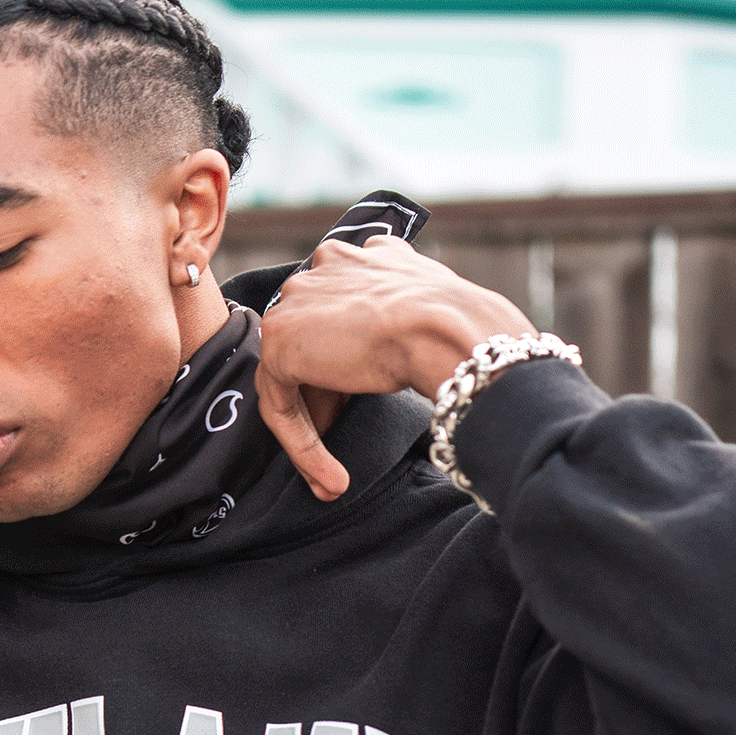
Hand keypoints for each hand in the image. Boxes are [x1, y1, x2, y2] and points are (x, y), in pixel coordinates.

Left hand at [255, 235, 531, 500]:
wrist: (448, 330)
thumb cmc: (456, 329)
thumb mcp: (422, 312)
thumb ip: (392, 319)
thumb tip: (384, 351)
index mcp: (355, 256)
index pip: (335, 318)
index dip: (347, 368)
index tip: (362, 407)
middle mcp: (319, 268)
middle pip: (309, 347)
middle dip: (326, 400)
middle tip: (347, 442)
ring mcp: (295, 302)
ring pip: (290, 378)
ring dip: (312, 431)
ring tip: (335, 477)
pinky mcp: (280, 343)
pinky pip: (280, 406)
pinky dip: (303, 447)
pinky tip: (331, 478)